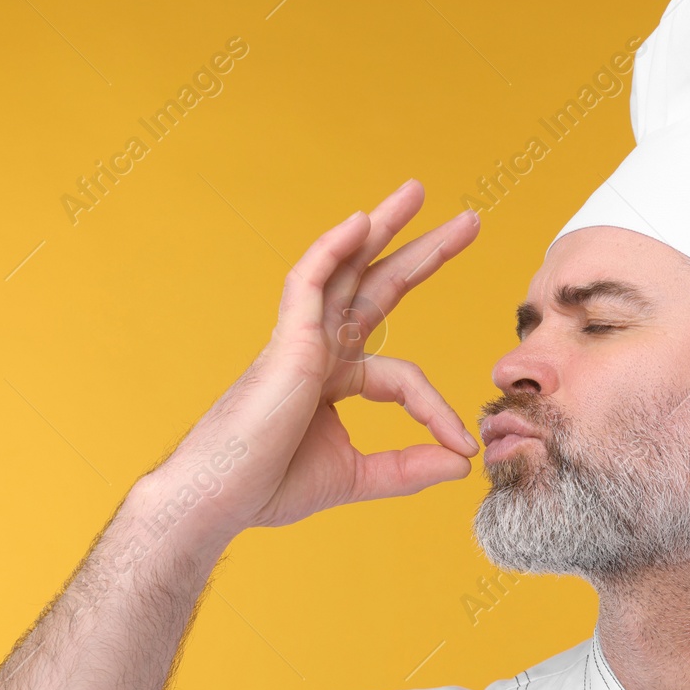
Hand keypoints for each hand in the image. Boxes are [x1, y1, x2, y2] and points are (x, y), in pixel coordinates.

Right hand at [150, 179, 480, 546]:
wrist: (220, 499)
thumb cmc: (269, 485)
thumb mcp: (357, 477)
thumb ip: (409, 467)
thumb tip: (464, 460)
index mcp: (334, 379)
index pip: (403, 378)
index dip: (436, 409)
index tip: (463, 443)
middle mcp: (320, 350)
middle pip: (379, 288)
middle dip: (423, 254)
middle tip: (468, 221)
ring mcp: (301, 340)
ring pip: (347, 269)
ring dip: (382, 227)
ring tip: (418, 191)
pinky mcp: (286, 341)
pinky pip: (308, 281)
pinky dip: (332, 249)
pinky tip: (361, 222)